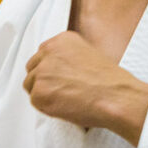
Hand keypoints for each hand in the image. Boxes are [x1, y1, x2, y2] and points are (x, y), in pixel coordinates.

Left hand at [23, 31, 147, 145]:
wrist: (116, 97)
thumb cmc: (109, 82)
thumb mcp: (88, 55)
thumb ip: (67, 57)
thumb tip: (56, 71)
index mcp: (61, 40)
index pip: (42, 54)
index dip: (49, 70)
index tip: (58, 78)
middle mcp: (49, 51)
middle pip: (32, 68)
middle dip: (43, 80)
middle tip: (60, 91)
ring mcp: (42, 71)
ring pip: (31, 85)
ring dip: (44, 93)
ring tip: (65, 99)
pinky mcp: (39, 91)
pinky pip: (35, 101)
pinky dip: (46, 107)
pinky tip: (65, 106)